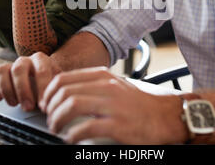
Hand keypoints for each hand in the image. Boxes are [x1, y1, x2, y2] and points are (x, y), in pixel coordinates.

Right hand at [0, 52, 61, 111]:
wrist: (42, 82)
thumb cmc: (50, 84)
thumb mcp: (57, 84)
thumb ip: (56, 88)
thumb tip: (55, 100)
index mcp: (41, 60)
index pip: (41, 70)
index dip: (42, 88)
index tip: (44, 104)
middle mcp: (24, 61)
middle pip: (18, 68)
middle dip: (23, 90)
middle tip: (28, 106)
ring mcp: (9, 67)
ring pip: (1, 70)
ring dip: (7, 89)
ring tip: (14, 103)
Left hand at [42, 67, 188, 143]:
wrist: (167, 116)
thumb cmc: (140, 104)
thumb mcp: (117, 86)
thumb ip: (94, 85)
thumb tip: (67, 93)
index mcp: (104, 76)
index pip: (65, 78)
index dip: (49, 92)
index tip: (46, 103)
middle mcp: (107, 87)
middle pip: (65, 92)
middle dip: (51, 108)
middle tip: (49, 118)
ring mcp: (113, 105)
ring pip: (72, 106)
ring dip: (57, 119)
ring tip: (55, 129)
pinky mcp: (118, 125)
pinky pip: (86, 128)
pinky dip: (72, 134)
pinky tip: (70, 138)